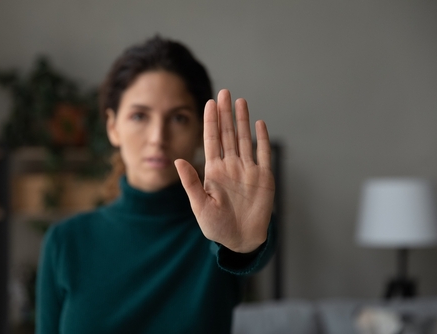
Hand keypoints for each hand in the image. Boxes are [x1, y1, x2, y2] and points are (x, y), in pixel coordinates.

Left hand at [174, 89, 274, 252]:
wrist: (241, 240)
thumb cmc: (218, 227)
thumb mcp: (200, 206)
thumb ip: (190, 183)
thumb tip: (177, 160)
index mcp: (214, 171)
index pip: (211, 140)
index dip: (211, 121)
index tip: (209, 103)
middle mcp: (231, 166)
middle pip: (228, 134)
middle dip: (225, 113)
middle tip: (224, 92)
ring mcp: (248, 170)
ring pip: (244, 139)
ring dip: (242, 121)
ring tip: (240, 101)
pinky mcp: (264, 177)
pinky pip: (264, 153)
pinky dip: (262, 139)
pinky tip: (259, 124)